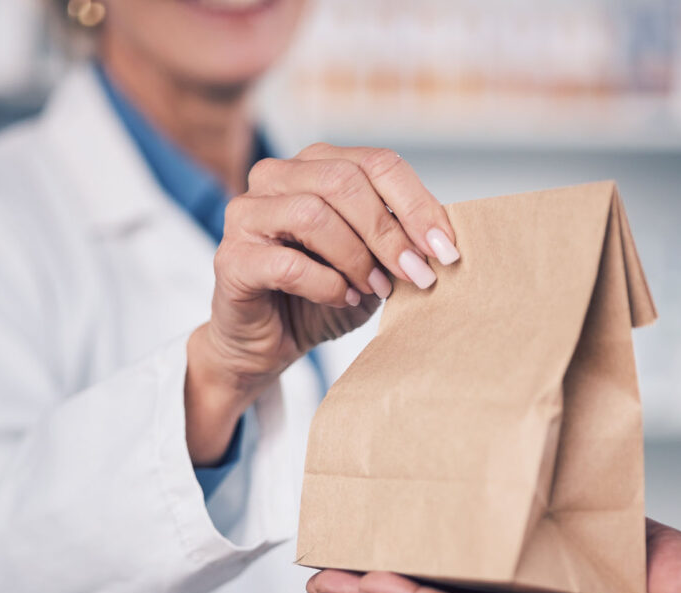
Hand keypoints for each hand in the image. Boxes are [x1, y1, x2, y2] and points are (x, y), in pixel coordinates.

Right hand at [185, 143, 458, 463]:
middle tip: (418, 276)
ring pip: (313, 214)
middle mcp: (277, 177)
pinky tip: (342, 299)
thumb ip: (400, 240)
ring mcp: (247, 213)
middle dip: (390, 234)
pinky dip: (327, 285)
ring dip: (356, 259)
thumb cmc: (324, 294)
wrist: (272, 341)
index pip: (377, 163)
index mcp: (316, 166)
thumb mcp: (375, 263)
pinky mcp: (233, 258)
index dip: (418, 204)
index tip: (447, 250)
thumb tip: (443, 239)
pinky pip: (288, 263)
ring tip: (374, 291)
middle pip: (345, 182)